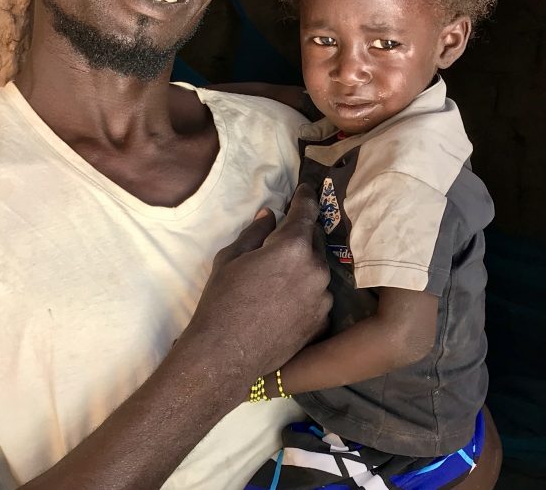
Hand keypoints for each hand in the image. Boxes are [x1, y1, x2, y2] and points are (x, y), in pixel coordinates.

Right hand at [177, 184, 330, 399]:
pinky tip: (284, 304)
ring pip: (316, 271)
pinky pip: (317, 297)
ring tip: (278, 281)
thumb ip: (254, 233)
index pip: (306, 211)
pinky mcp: (322, 322)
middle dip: (298, 238)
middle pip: (313, 241)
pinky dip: (306, 294)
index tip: (306, 189)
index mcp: (293, 247)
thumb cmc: (221, 302)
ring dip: (303, 268)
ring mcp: (323, 297)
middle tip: (279, 242)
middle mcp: (316, 269)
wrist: (226, 355)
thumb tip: (269, 216)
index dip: (306, 197)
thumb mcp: (230, 259)